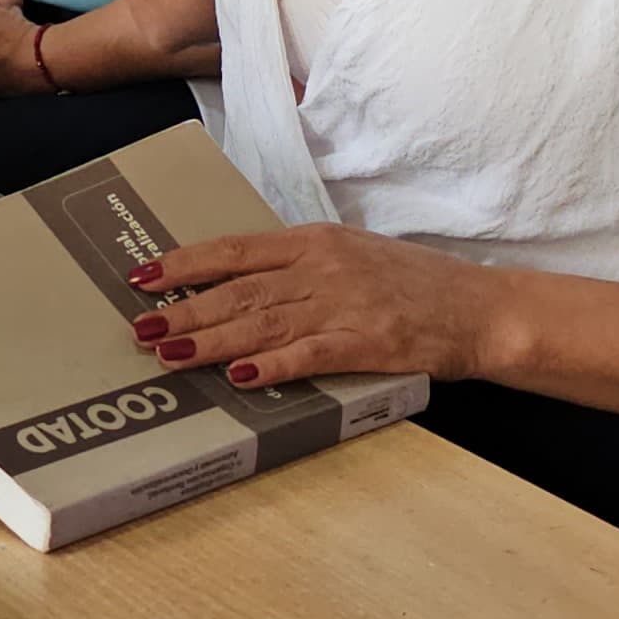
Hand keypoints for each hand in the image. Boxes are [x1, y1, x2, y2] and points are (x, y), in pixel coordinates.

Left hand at [130, 223, 502, 388]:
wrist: (479, 309)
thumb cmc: (414, 285)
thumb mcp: (351, 256)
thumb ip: (299, 267)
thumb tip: (239, 284)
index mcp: (314, 241)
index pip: (234, 250)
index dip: (184, 263)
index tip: (142, 275)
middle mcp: (322, 268)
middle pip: (238, 290)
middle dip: (184, 309)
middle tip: (139, 326)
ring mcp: (343, 305)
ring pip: (261, 322)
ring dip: (209, 340)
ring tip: (168, 354)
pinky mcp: (367, 342)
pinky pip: (308, 355)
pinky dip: (272, 366)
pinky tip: (239, 377)